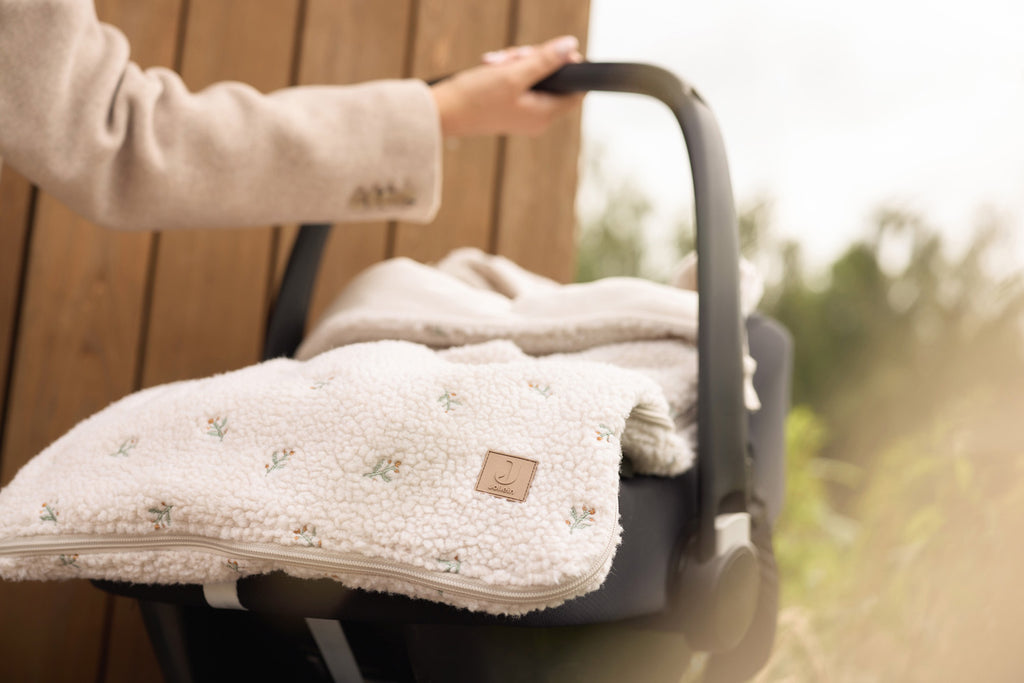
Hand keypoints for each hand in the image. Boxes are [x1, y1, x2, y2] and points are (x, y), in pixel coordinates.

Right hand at [431, 35, 584, 137]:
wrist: (442, 113)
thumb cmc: (476, 98)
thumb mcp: (513, 74)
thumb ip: (545, 60)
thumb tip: (571, 46)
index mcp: (544, 116)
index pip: (575, 93)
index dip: (570, 68)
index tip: (555, 51)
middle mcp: (537, 119)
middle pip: (553, 81)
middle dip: (534, 60)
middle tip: (514, 55)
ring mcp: (522, 114)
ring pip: (533, 78)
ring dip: (516, 63)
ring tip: (494, 61)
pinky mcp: (508, 108)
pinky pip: (518, 84)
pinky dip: (507, 71)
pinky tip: (490, 66)